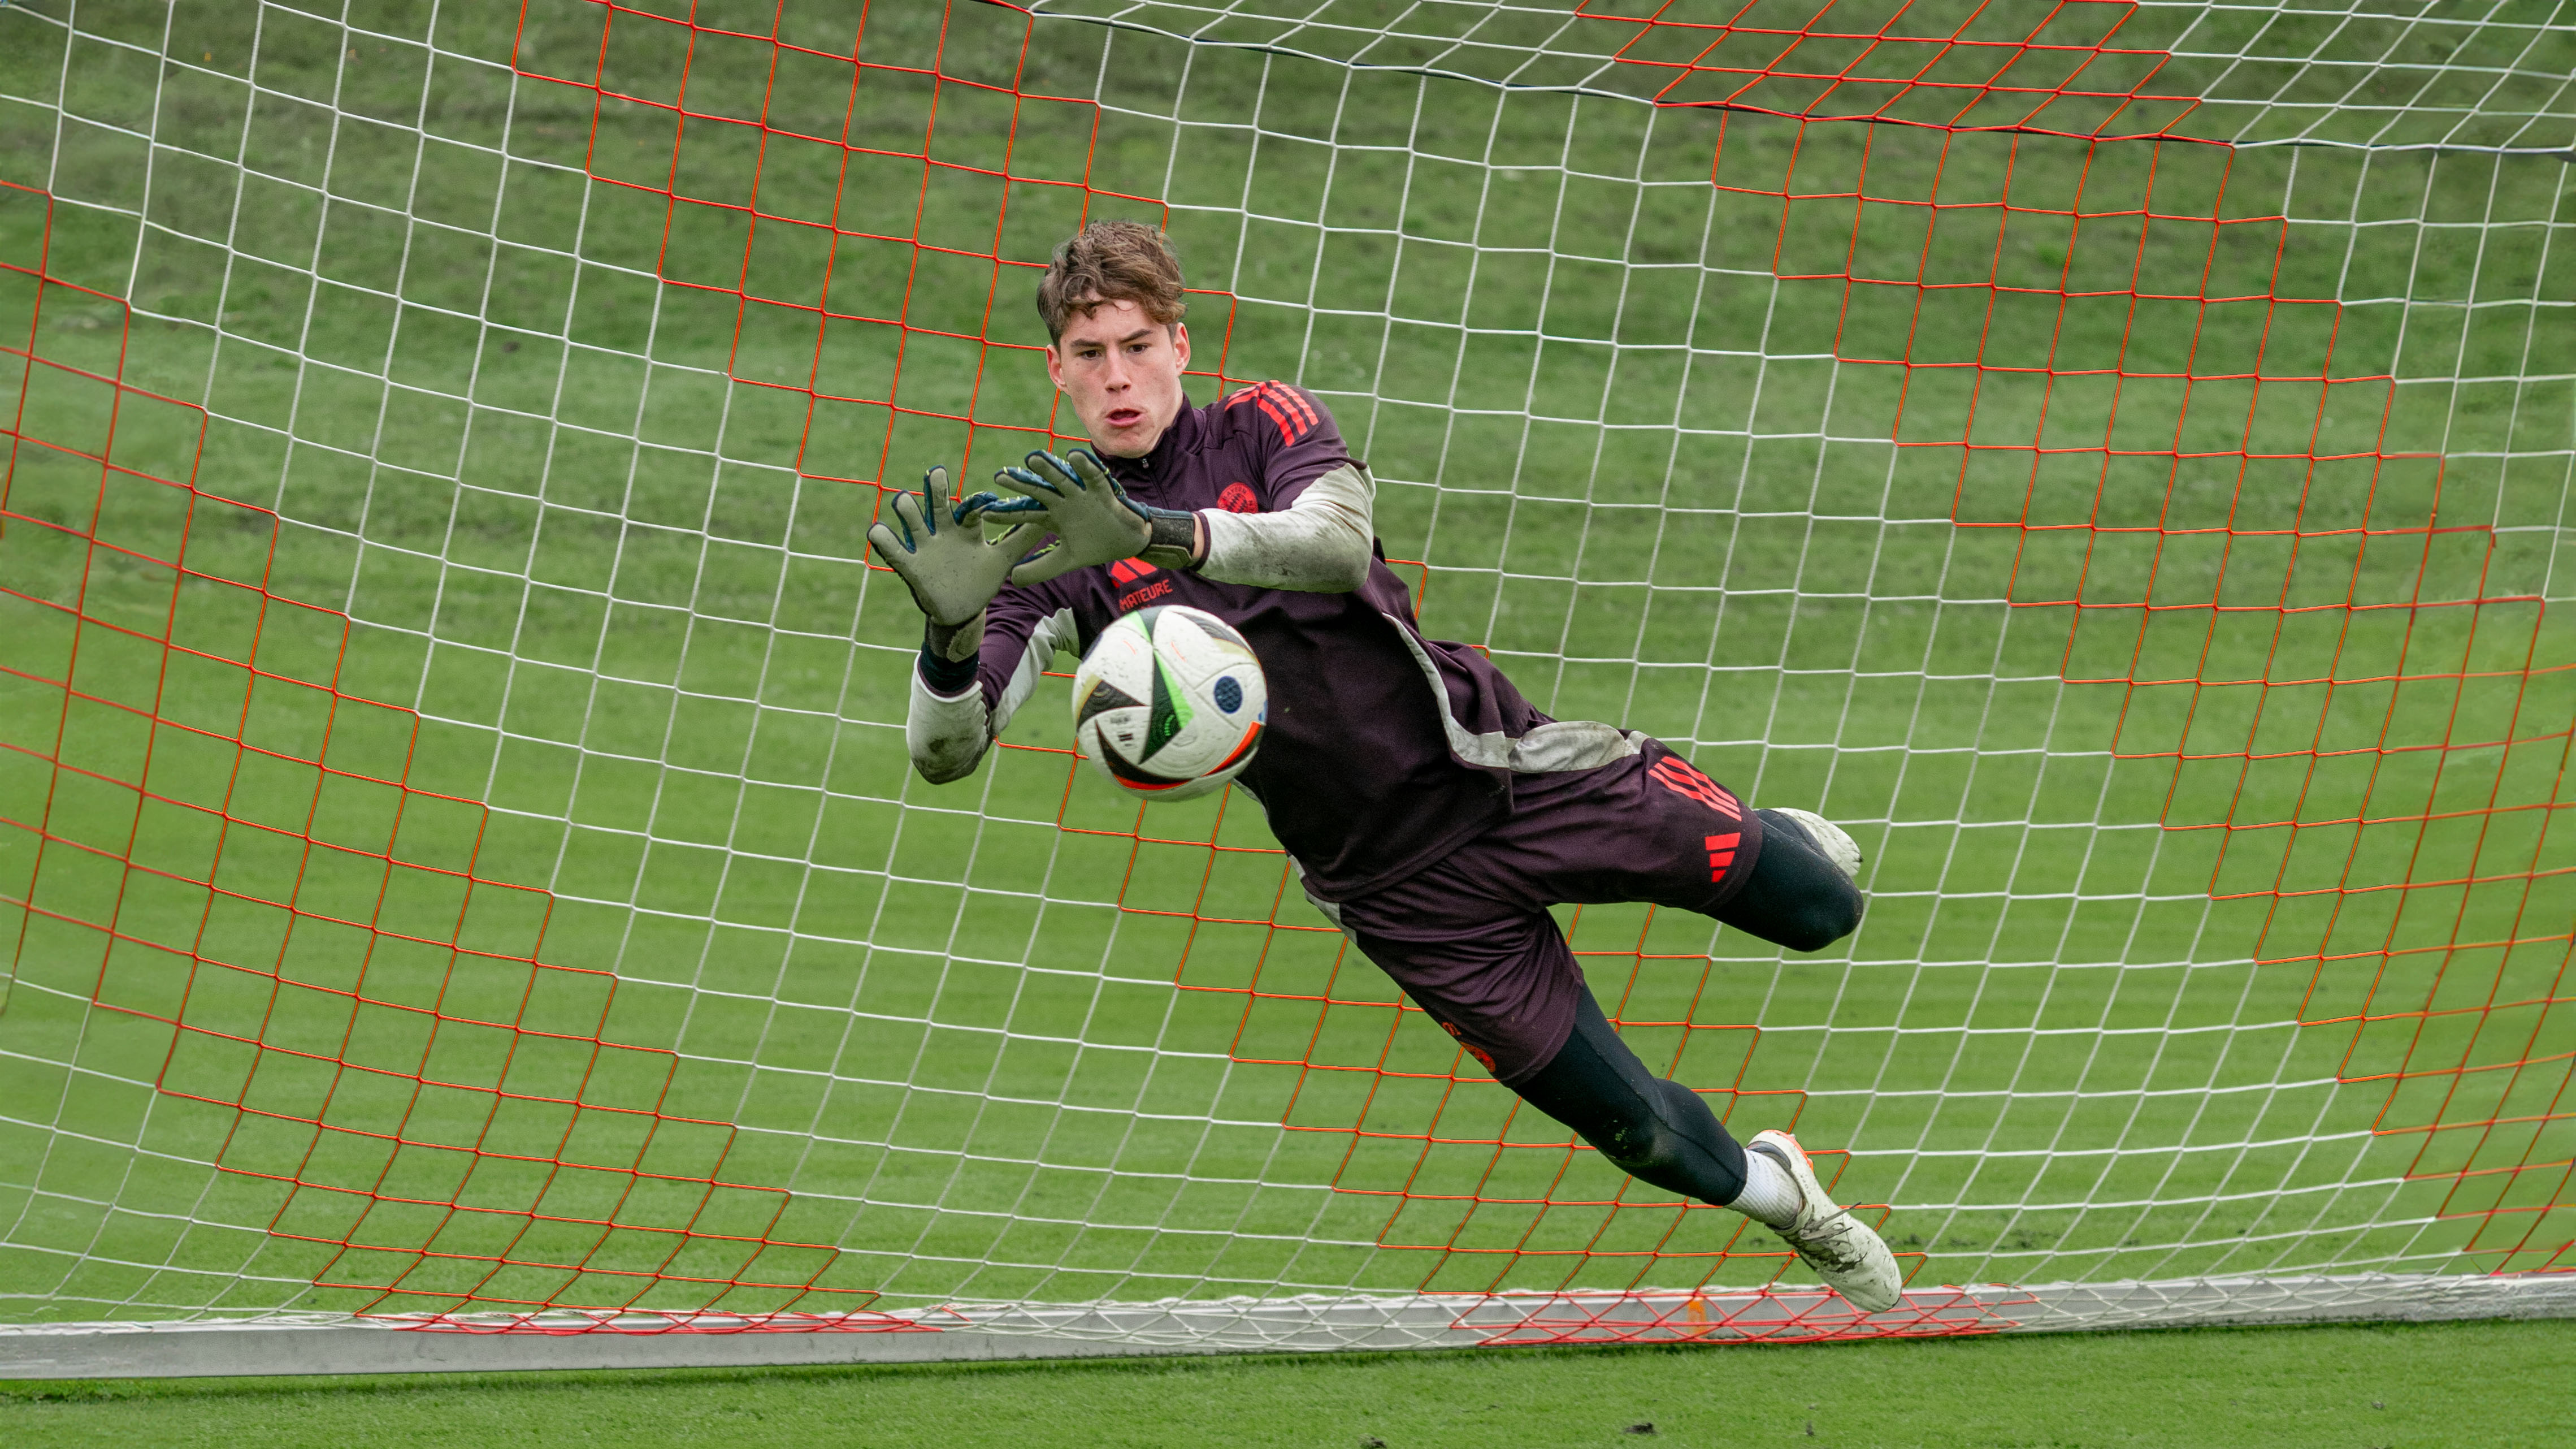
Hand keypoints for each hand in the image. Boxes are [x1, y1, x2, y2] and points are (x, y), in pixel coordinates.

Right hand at [864, 465, 1030, 626]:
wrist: (961, 610)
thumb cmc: (981, 580)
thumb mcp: (1003, 561)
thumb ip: (1023, 540)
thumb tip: (1049, 520)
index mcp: (966, 529)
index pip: (969, 507)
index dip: (975, 502)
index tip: (986, 500)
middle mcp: (943, 531)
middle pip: (937, 501)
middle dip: (936, 487)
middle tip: (938, 475)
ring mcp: (923, 545)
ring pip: (910, 517)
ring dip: (907, 508)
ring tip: (905, 503)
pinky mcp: (908, 563)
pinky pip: (890, 547)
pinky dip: (882, 538)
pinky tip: (879, 531)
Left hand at [987, 449, 1153, 585]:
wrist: (1127, 542)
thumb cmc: (1095, 545)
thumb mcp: (1065, 561)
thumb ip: (1040, 569)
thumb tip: (1013, 579)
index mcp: (1054, 516)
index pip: (1026, 513)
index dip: (1006, 514)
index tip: (984, 512)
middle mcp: (1064, 502)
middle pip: (1039, 492)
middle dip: (1021, 485)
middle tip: (1000, 477)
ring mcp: (1082, 496)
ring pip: (1062, 481)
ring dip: (1049, 470)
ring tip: (1032, 459)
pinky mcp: (1102, 493)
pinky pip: (1093, 478)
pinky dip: (1085, 468)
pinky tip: (1074, 456)